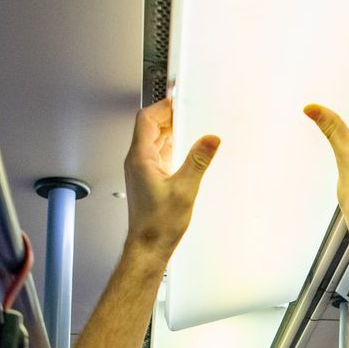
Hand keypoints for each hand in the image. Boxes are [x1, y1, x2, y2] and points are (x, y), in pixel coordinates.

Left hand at [124, 97, 217, 251]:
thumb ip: (198, 161)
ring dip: (171, 131)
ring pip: (154, 140)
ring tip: (191, 127)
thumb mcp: (185, 189)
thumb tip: (210, 139)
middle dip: (170, 116)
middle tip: (189, 111)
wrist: (149, 247)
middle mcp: (137, 161)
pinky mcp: (148, 179)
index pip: (147, 119)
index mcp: (141, 158)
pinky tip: (186, 150)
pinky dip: (171, 146)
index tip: (179, 100)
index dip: (163, 106)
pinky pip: (158, 153)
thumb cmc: (158, 225)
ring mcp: (142, 170)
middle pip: (150, 127)